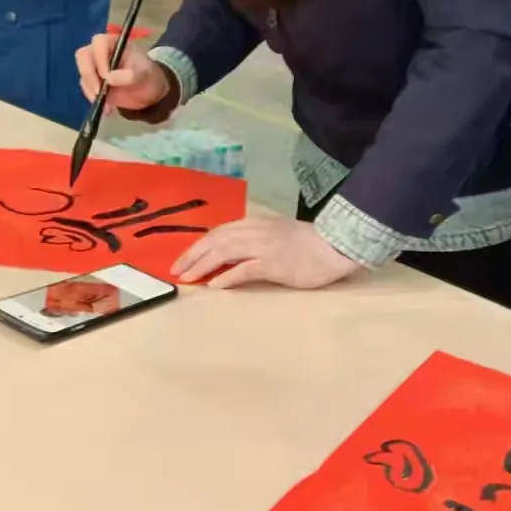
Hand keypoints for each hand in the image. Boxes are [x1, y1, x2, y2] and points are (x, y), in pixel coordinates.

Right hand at [73, 35, 170, 111]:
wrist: (147, 91)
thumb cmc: (148, 76)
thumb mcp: (144, 75)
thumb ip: (129, 76)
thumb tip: (108, 79)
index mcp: (115, 42)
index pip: (99, 43)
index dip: (99, 59)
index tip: (106, 77)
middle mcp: (101, 51)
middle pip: (83, 56)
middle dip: (89, 75)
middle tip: (99, 92)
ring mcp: (95, 66)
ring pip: (83, 73)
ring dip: (90, 90)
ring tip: (106, 105)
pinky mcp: (92, 81)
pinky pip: (86, 87)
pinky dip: (93, 99)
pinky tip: (106, 109)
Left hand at [171, 217, 362, 288]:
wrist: (335, 246)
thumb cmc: (309, 244)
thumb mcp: (277, 234)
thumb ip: (256, 240)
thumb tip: (233, 253)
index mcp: (256, 224)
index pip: (219, 232)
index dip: (199, 245)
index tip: (184, 258)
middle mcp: (256, 232)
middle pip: (216, 240)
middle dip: (193, 255)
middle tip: (176, 270)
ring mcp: (264, 247)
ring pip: (225, 251)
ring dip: (203, 265)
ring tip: (188, 278)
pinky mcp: (274, 263)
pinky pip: (244, 269)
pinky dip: (227, 276)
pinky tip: (214, 285)